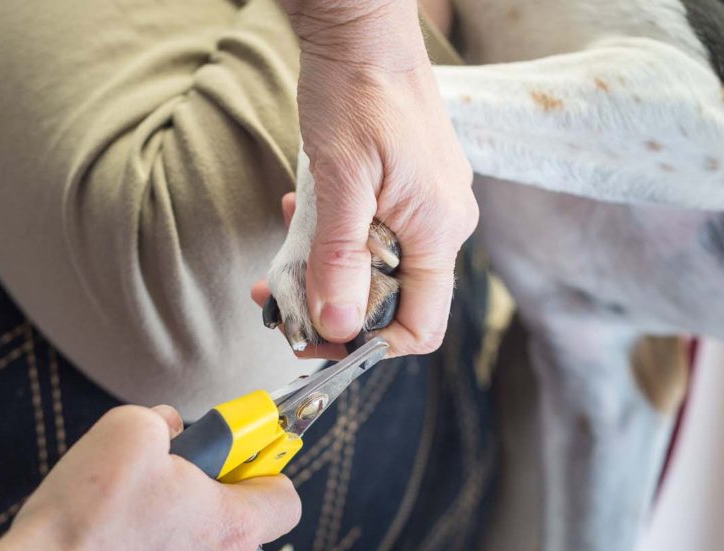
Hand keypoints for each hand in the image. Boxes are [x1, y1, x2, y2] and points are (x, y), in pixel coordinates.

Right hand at [0, 406, 300, 550]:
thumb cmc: (81, 526)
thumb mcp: (127, 431)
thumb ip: (165, 421)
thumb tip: (172, 427)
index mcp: (236, 530)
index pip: (285, 497)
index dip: (258, 470)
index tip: (230, 459)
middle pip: (240, 541)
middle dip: (208, 512)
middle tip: (159, 495)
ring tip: (118, 542)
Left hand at [283, 0, 478, 354]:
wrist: (361, 29)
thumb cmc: (357, 93)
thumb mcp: (340, 183)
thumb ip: (339, 260)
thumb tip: (337, 327)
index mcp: (439, 230)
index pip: (422, 324)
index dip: (370, 345)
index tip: (318, 339)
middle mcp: (443, 223)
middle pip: (393, 300)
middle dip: (334, 306)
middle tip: (279, 300)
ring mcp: (429, 204)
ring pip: (379, 268)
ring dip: (327, 272)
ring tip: (281, 257)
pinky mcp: (411, 188)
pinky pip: (377, 234)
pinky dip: (338, 239)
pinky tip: (304, 217)